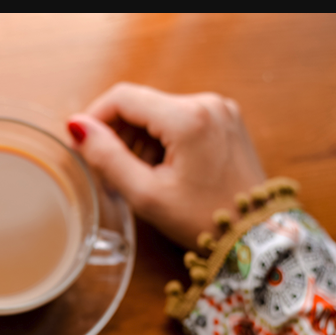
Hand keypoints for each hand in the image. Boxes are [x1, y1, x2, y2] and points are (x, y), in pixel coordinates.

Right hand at [68, 82, 265, 249]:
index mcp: (188, 118)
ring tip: (138, 175)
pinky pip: (180, 119)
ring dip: (139, 138)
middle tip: (108, 169)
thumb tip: (78, 127)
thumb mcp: (147, 194)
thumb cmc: (204, 220)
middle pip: (142, 103)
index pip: (123, 97)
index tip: (80, 143)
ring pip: (159, 111)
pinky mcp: (225, 120)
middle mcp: (207, 103)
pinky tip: (161, 169)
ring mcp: (220, 109)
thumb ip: (108, 157)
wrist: (256, 235)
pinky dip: (161, 139)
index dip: (94, 117)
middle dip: (118, 132)